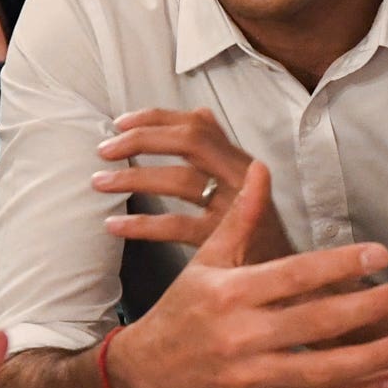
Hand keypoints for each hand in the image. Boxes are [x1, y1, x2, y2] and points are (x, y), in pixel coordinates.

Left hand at [94, 107, 294, 259]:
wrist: (288, 274)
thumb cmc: (257, 228)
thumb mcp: (245, 183)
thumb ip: (220, 150)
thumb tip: (198, 113)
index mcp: (240, 160)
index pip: (197, 124)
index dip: (155, 118)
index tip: (119, 123)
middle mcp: (241, 176)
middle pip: (189, 140)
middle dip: (141, 139)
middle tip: (104, 149)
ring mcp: (235, 207)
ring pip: (181, 180)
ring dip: (134, 178)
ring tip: (100, 182)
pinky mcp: (224, 240)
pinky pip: (176, 226)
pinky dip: (141, 224)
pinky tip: (114, 224)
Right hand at [105, 163, 387, 387]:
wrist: (143, 378)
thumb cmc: (178, 314)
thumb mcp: (202, 264)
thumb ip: (238, 220)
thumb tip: (260, 170)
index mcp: (230, 294)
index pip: (294, 275)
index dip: (340, 264)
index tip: (381, 253)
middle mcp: (241, 336)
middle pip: (316, 321)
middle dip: (370, 307)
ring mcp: (252, 376)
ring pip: (322, 369)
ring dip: (373, 357)